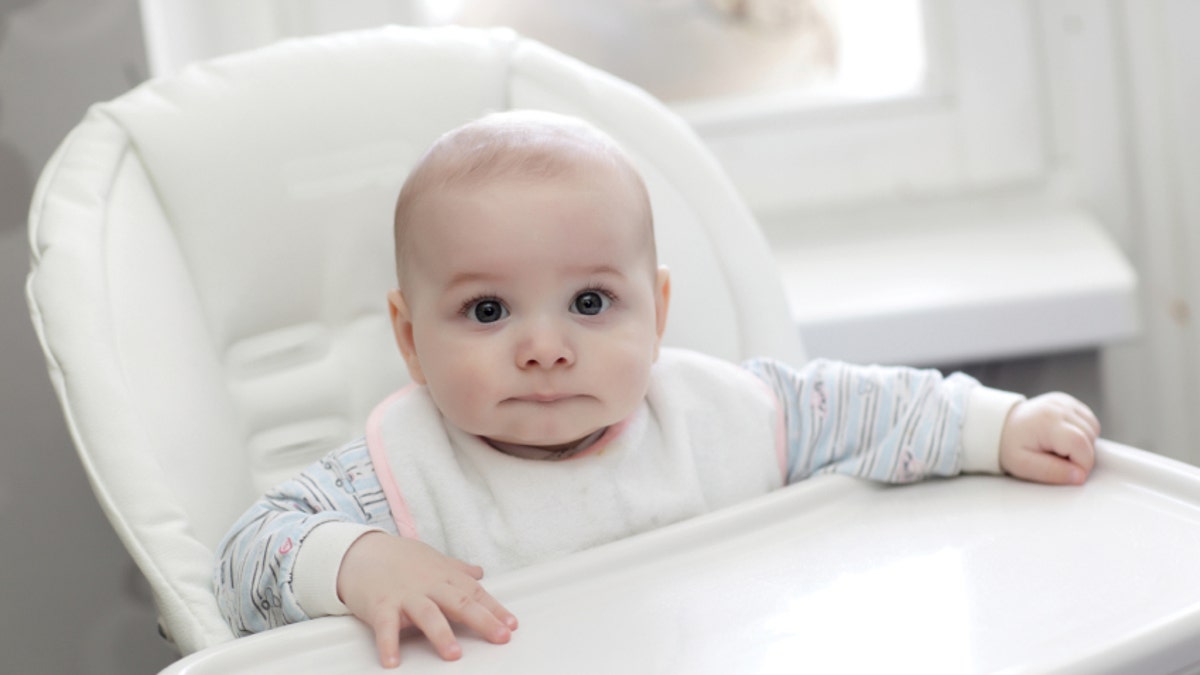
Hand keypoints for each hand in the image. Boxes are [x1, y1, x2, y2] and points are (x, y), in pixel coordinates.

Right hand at [337, 532, 517, 667]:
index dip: (494, 609)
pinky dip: (388, 644)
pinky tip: (393, 662)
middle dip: (481, 620)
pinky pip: (385, 627)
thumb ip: (457, 569)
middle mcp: (428, 584)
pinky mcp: (381, 605)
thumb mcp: (432, 559)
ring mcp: (405, 595)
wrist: (361, 551)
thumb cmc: (400, 559)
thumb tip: (480, 573)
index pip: (474, 593)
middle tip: (500, 636)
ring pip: (427, 614)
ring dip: (441, 634)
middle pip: (459, 602)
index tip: (511, 625)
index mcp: (443, 576)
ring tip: (454, 654)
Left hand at [999, 392, 1098, 484]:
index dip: (1081, 464)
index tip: (1067, 471)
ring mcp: (1064, 402)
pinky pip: (1089, 420)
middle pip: (1090, 437)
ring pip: (1093, 428)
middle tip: (1057, 458)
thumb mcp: (1024, 465)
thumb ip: (1052, 472)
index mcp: (1047, 422)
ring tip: (1058, 447)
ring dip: (1083, 444)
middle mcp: (1059, 407)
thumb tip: (1079, 476)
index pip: (1081, 445)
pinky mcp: (1067, 401)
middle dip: (1080, 455)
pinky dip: (1083, 432)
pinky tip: (1063, 437)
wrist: (997, 425)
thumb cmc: (1008, 445)